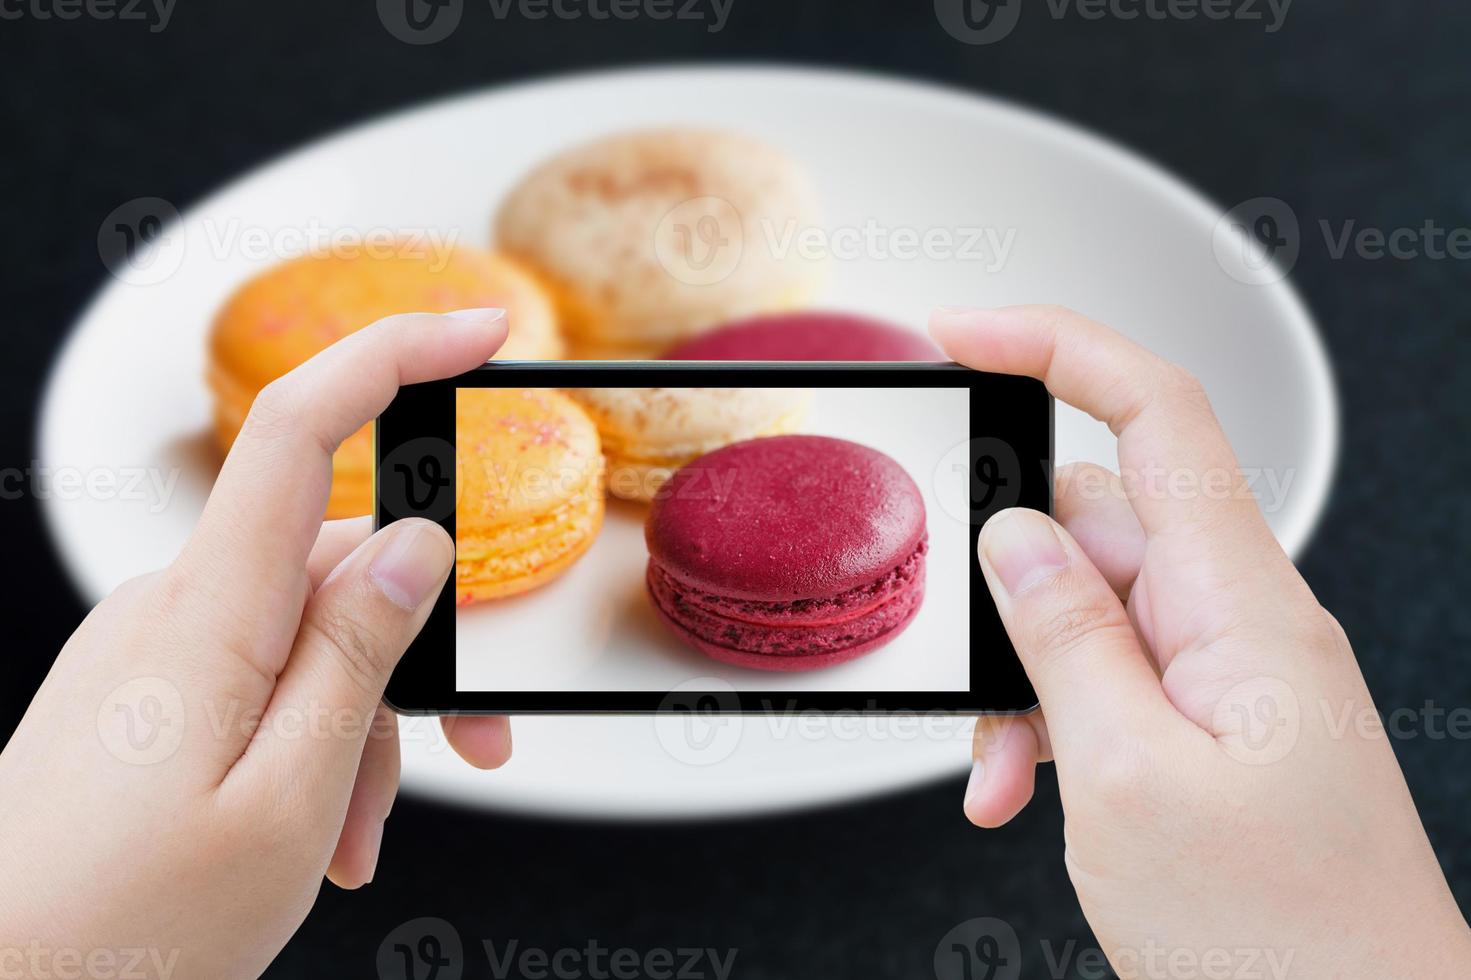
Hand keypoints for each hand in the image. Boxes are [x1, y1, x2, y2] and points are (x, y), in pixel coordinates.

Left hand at [0, 310, 511, 978]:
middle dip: (416, 656)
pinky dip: (310, 739)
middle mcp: (171, 608)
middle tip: (470, 757)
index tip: (481, 330)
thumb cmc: (122, 929)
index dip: (397, 356)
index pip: (304, 430)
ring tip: (350, 841)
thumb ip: (361, 658)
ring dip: (362, 726)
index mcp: (208, 618)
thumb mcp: (289, 801)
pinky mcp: (146, 688)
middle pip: (341, 568)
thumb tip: (421, 548)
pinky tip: (312, 827)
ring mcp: (152, 647)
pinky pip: (261, 675)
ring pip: (310, 637)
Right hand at [931, 306, 1470, 975]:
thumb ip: (1065, 637)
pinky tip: (1027, 790)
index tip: (962, 334)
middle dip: (1010, 584)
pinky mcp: (1204, 724)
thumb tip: (1015, 538)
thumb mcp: (1127, 779)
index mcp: (1241, 607)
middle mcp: (1238, 621)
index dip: (1056, 347)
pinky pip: (1105, 677)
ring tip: (1010, 771)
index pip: (1156, 415)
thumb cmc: (1282, 939)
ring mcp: (1223, 674)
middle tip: (978, 674)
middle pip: (1096, 520)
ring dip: (1023, 677)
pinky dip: (1049, 721)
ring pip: (1085, 609)